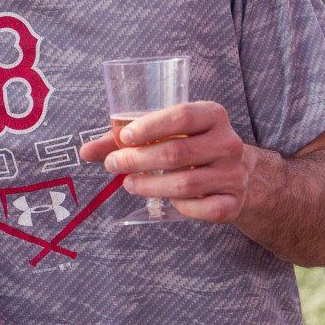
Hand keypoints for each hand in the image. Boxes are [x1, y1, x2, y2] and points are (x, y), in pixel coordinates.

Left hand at [79, 100, 249, 222]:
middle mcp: (228, 143)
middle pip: (176, 153)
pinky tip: (166, 200)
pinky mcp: (233, 202)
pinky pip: (200, 209)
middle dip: (137, 160)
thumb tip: (84, 152)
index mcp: (213, 116)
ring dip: (149, 186)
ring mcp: (233, 174)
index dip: (151, 126)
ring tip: (129, 184)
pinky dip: (179, 207)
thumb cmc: (192, 147)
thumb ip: (127, 139)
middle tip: (114, 165)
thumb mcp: (168, 133)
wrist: (240, 174)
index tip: (125, 137)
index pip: (182, 116)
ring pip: (184, 184)